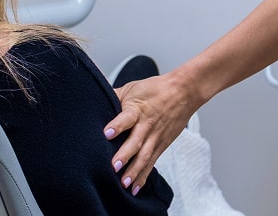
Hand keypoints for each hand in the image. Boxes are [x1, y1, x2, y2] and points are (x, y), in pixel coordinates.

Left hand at [104, 70, 202, 195]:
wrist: (184, 93)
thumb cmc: (155, 89)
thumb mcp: (132, 89)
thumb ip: (113, 97)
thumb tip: (93, 99)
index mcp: (138, 109)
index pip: (127, 118)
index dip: (117, 126)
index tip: (106, 134)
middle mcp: (147, 125)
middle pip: (136, 142)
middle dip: (125, 155)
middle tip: (114, 167)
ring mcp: (155, 137)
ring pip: (144, 156)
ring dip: (134, 170)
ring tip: (124, 183)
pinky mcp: (160, 146)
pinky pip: (151, 163)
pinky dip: (143, 176)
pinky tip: (134, 188)